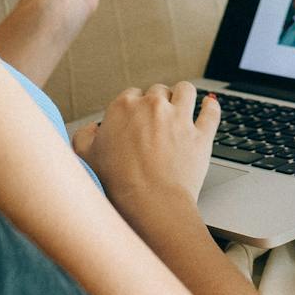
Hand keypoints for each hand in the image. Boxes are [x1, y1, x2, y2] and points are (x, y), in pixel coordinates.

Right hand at [72, 82, 219, 210]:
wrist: (150, 204)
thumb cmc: (117, 183)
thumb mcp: (85, 157)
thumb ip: (83, 136)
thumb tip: (92, 128)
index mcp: (123, 107)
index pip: (132, 94)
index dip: (135, 107)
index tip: (137, 120)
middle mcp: (153, 106)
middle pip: (158, 91)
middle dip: (158, 102)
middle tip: (157, 120)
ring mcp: (180, 118)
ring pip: (186, 90)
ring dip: (183, 96)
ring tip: (182, 105)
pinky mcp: (201, 134)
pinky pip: (211, 111)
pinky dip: (211, 107)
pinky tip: (209, 105)